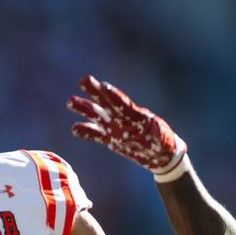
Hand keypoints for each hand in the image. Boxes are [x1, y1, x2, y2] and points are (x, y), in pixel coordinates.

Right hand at [67, 75, 187, 178]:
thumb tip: (156, 128)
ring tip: (71, 100)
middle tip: (84, 80)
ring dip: (84, 108)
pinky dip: (86, 132)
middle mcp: (123, 118)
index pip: (123, 104)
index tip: (103, 85)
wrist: (159, 155)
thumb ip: (158, 134)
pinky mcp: (111, 138)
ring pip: (97, 116)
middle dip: (95, 92)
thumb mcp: (163, 139)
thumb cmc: (164, 143)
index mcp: (136, 116)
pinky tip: (74, 128)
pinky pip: (96, 135)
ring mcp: (115, 127)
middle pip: (107, 103)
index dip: (113, 95)